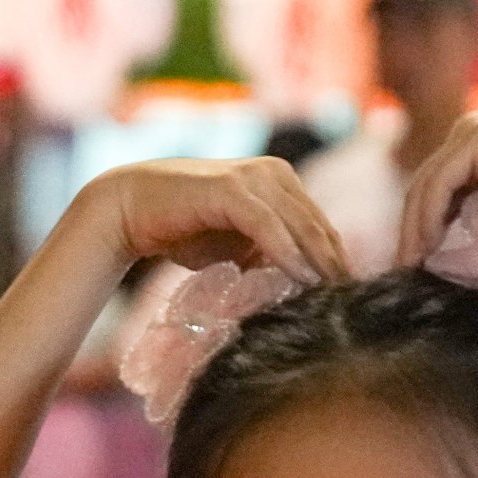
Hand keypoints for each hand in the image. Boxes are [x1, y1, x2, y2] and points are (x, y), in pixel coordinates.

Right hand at [81, 156, 345, 283]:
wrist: (128, 208)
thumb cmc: (180, 228)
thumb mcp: (234, 246)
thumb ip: (266, 256)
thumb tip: (297, 285)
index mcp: (280, 181)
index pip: (319, 225)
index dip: (335, 261)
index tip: (346, 298)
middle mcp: (274, 173)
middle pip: (317, 225)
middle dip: (334, 266)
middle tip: (349, 305)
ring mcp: (253, 177)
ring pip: (300, 225)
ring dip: (319, 263)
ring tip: (333, 298)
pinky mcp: (231, 189)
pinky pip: (269, 226)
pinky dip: (287, 254)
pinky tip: (302, 280)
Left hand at [397, 95, 477, 261]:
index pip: (441, 187)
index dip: (426, 224)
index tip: (422, 263)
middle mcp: (473, 133)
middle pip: (427, 187)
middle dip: (413, 230)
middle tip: (407, 271)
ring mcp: (473, 132)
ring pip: (427, 186)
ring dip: (415, 229)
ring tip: (413, 267)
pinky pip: (440, 183)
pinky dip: (428, 216)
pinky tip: (427, 247)